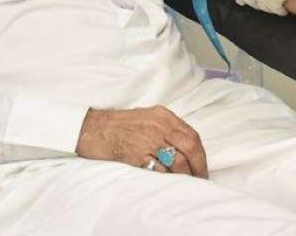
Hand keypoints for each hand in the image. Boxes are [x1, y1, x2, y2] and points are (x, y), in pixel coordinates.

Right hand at [75, 106, 207, 177]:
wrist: (93, 128)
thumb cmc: (118, 124)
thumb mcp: (146, 117)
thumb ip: (166, 128)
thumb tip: (184, 147)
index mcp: (163, 116)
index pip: (192, 135)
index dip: (201, 154)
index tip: (202, 165)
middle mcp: (158, 126)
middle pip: (190, 148)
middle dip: (198, 166)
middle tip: (200, 177)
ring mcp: (148, 140)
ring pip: (178, 162)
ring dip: (184, 174)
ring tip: (184, 181)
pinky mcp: (137, 155)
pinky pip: (160, 170)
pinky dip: (167, 177)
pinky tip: (167, 180)